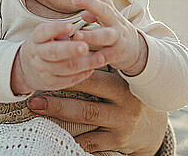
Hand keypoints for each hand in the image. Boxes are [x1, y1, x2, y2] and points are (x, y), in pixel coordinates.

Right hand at [11, 22, 106, 94]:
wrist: (26, 69)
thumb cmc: (43, 46)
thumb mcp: (45, 35)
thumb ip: (59, 31)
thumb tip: (80, 32)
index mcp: (36, 39)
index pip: (44, 32)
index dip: (56, 29)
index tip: (71, 26)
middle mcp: (38, 55)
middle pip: (54, 52)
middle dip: (70, 49)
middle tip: (85, 46)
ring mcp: (44, 70)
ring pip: (65, 68)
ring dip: (84, 63)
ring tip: (100, 58)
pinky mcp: (51, 84)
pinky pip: (68, 80)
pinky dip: (81, 74)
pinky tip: (92, 68)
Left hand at [27, 69, 167, 155]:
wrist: (151, 127)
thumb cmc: (127, 96)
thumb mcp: (120, 80)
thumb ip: (100, 66)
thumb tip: (71, 45)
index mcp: (122, 86)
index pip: (93, 78)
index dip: (70, 73)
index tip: (49, 68)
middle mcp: (123, 106)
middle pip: (87, 100)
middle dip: (59, 99)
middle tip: (35, 97)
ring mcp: (120, 125)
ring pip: (86, 118)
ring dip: (59, 114)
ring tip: (38, 109)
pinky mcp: (117, 142)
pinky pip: (91, 142)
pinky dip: (73, 138)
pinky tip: (54, 134)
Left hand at [71, 0, 147, 75]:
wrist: (135, 51)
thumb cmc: (116, 31)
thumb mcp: (108, 19)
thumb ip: (95, 12)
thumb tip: (83, 14)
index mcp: (112, 14)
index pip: (103, 0)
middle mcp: (116, 24)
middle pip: (106, 11)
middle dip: (91, 4)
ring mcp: (117, 40)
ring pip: (105, 36)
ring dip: (91, 35)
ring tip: (77, 35)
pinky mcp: (116, 56)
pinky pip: (104, 57)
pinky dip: (93, 59)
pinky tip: (82, 59)